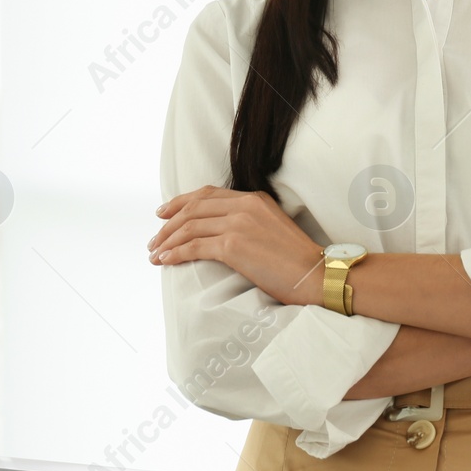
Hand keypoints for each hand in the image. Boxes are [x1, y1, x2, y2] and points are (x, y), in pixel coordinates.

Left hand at [148, 185, 325, 305]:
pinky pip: (194, 246)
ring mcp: (238, 223)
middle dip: (168, 223)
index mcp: (254, 198)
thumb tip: (220, 233)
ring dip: (167, 241)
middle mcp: (244, 205)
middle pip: (193, 208)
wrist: (316, 276)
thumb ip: (249, 222)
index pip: (208, 194)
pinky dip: (176, 253)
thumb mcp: (273, 228)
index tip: (163, 213)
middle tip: (154, 238)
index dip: (180, 202)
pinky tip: (165, 260)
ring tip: (155, 253)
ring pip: (189, 226)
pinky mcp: (233, 245)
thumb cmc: (297, 261)